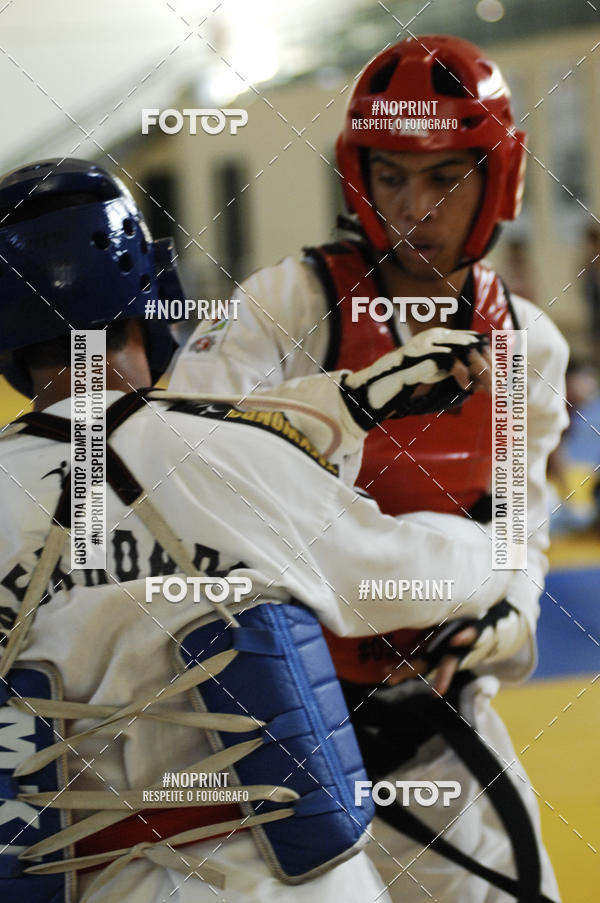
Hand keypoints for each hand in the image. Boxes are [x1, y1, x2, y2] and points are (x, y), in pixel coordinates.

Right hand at [340, 327, 487, 430]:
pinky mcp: (422, 354)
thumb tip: (485, 383)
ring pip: (466, 349)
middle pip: (474, 343)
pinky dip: (462, 374)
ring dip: (481, 370)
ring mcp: (428, 343)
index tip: (501, 378)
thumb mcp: (438, 382)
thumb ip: (459, 378)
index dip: (491, 358)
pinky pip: (451, 360)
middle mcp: (435, 337)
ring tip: (488, 389)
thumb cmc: (406, 390)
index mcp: (440, 339)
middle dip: (490, 366)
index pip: (474, 340)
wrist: (377, 392)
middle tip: (500, 388)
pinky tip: (465, 388)